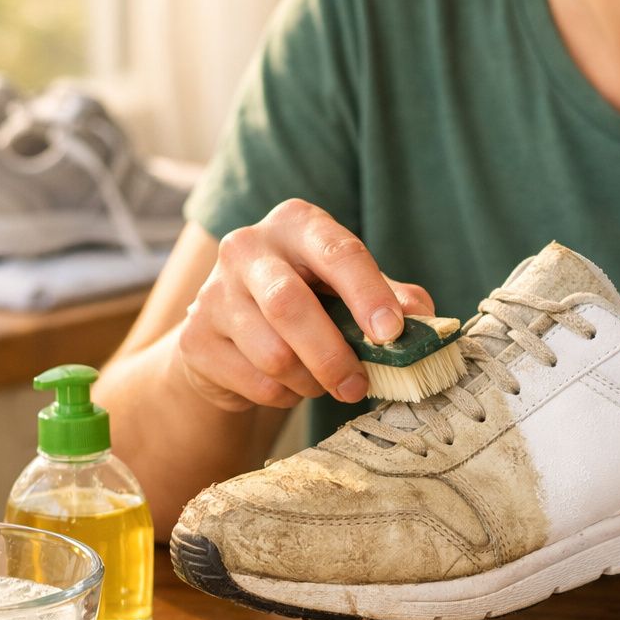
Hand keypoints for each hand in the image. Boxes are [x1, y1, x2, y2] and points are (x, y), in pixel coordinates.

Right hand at [178, 199, 434, 411]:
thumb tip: (425, 319)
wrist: (233, 334)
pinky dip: (283, 396)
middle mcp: (246, 247)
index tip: (393, 332)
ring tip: (322, 382)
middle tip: (358, 386)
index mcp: (296, 224)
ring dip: (309, 381)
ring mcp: (213, 292)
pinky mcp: (195, 338)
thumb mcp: (351, 290)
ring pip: (272, 353)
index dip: (368, 294)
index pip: (337, 252)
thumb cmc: (310, 302)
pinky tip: (288, 384)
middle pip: (289, 305)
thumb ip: (391, 297)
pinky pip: (254, 381)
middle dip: (332, 354)